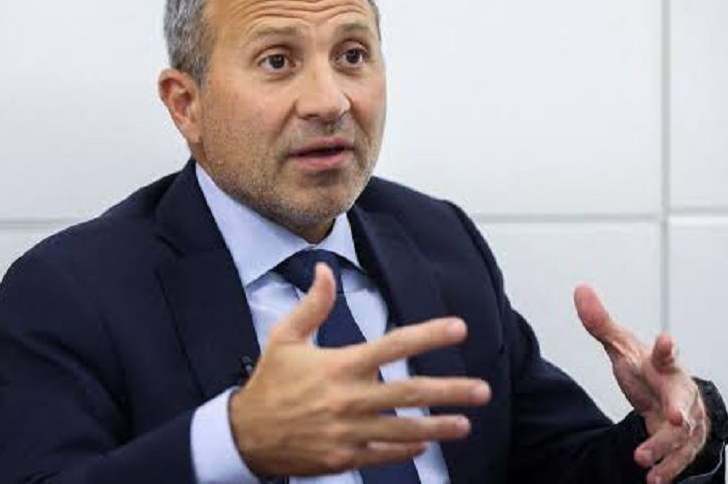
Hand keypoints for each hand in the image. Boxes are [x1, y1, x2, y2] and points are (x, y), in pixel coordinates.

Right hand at [229, 263, 491, 476]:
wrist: (244, 436)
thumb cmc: (268, 383)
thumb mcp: (284, 338)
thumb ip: (313, 305)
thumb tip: (325, 269)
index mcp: (339, 365)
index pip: (393, 346)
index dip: (428, 335)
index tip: (458, 328)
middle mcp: (349, 399)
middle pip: (409, 393)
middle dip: (450, 391)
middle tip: (482, 390)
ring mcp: (349, 432)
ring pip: (404, 430)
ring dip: (438, 428)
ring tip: (465, 424)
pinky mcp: (343, 457)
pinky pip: (383, 455)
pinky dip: (406, 451)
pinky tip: (425, 446)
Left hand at [574, 285, 708, 483]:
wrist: (669, 399)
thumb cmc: (645, 370)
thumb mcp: (621, 348)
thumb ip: (600, 323)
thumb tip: (580, 289)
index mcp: (664, 365)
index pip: (666, 354)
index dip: (666, 348)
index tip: (665, 342)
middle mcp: (681, 391)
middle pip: (683, 400)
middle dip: (680, 409)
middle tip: (672, 418)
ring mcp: (688, 419)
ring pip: (680, 435)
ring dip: (663, 449)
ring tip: (641, 459)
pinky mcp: (687, 443)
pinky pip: (681, 458)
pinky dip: (668, 469)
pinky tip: (653, 480)